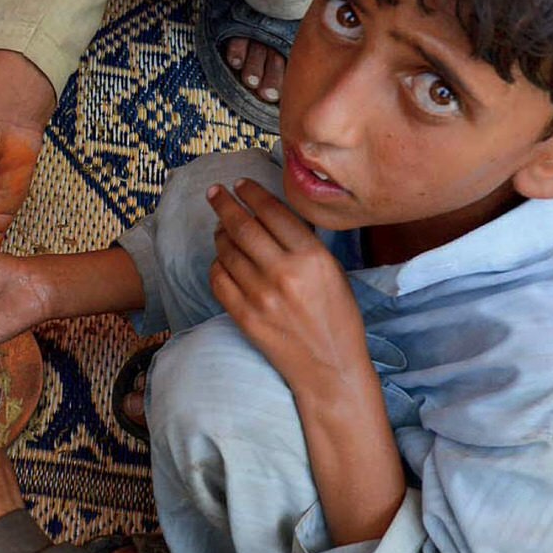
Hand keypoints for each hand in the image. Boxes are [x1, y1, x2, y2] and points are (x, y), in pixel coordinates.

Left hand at [205, 181, 369, 398]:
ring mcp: (261, 296)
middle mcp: (284, 273)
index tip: (240, 184)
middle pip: (242, 226)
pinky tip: (223, 261)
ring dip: (220, 235)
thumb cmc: (337, 317)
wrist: (331, 368)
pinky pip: (219, 279)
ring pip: (226, 251)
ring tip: (220, 228)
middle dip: (224, 204)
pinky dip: (217, 265)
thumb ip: (303, 243)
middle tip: (215, 193)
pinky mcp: (244, 316)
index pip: (272, 212)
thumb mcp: (333, 271)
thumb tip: (269, 213)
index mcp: (312, 257)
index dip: (251, 194)